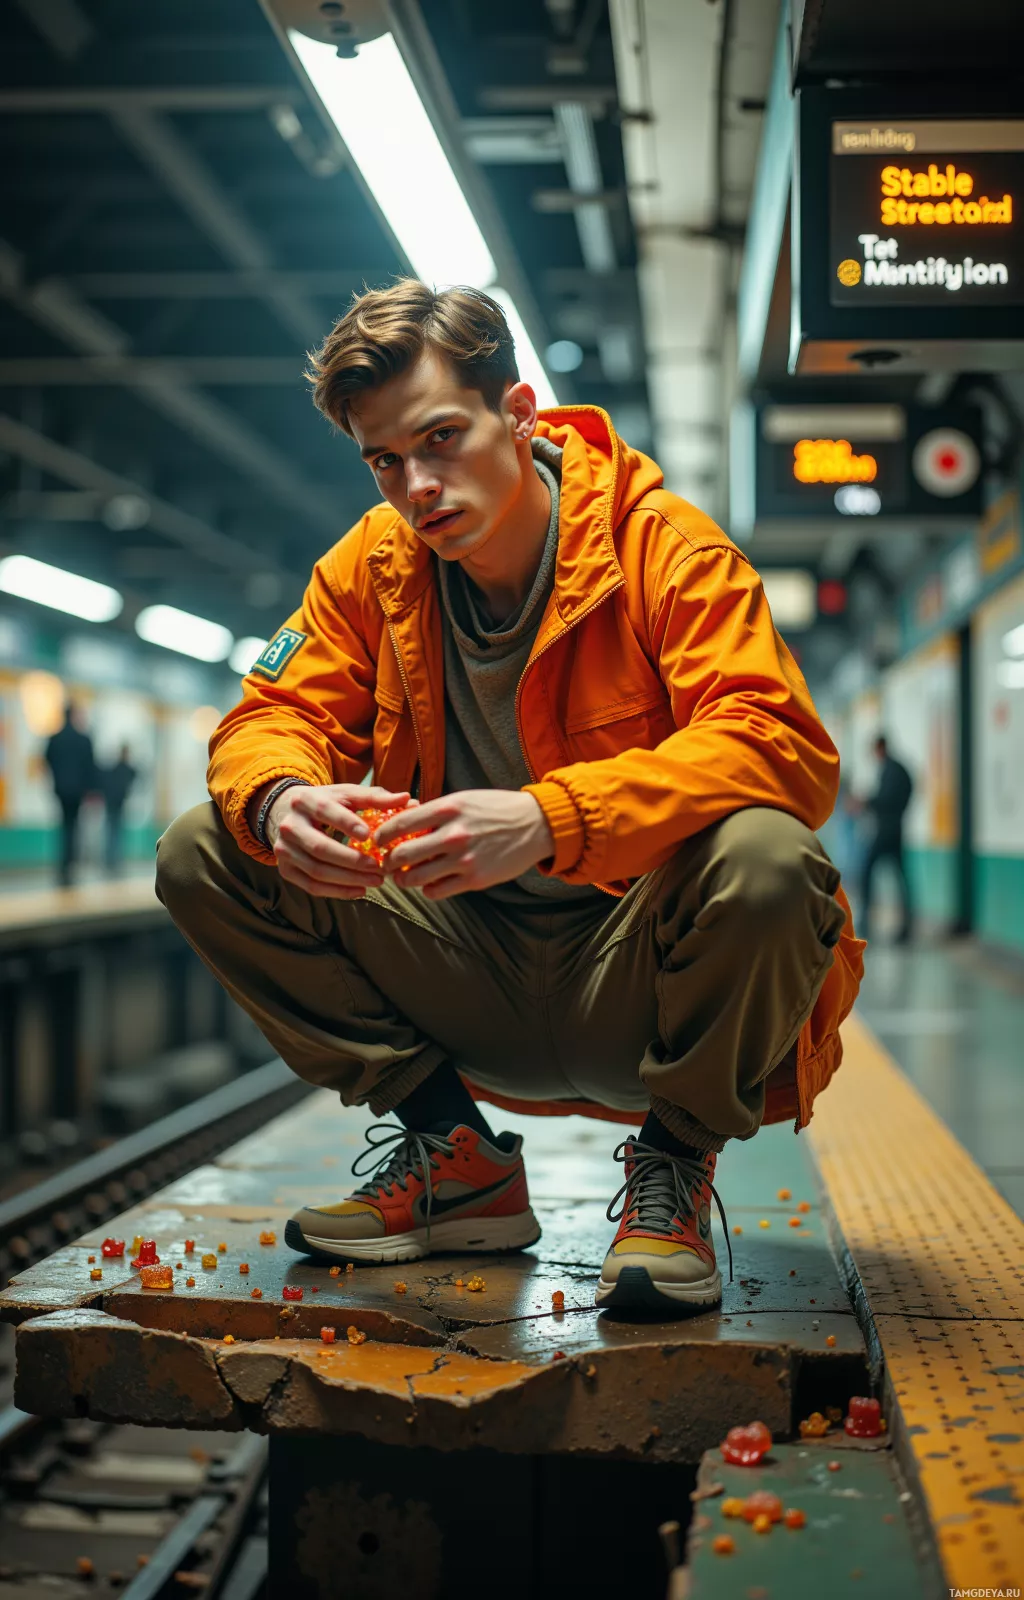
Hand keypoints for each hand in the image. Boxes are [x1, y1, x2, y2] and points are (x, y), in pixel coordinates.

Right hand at [264, 783, 413, 898]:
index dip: (346, 824)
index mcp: (304, 800)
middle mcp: (290, 826)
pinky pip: (312, 886)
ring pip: (317, 871)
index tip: (369, 836)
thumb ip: (375, 797)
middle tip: (380, 868)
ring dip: (349, 880)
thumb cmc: (326, 803)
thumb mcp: (346, 795)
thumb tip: (407, 798)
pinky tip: (359, 890)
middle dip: (353, 861)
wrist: (287, 814)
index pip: (324, 811)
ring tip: (376, 881)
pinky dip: (337, 892)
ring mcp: (284, 850)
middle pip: (320, 848)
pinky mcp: (285, 869)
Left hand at [375, 788, 554, 900]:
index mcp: (447, 809)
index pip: (399, 824)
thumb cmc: (496, 809)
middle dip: (388, 862)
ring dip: (403, 879)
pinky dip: (427, 889)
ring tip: (403, 877)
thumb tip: (403, 821)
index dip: (381, 835)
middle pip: (402, 854)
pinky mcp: (474, 879)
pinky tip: (429, 883)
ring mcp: (464, 859)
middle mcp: (453, 834)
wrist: (535, 825)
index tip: (377, 841)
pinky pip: (436, 891)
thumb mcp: (463, 800)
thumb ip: (434, 812)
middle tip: (386, 863)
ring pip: (415, 877)